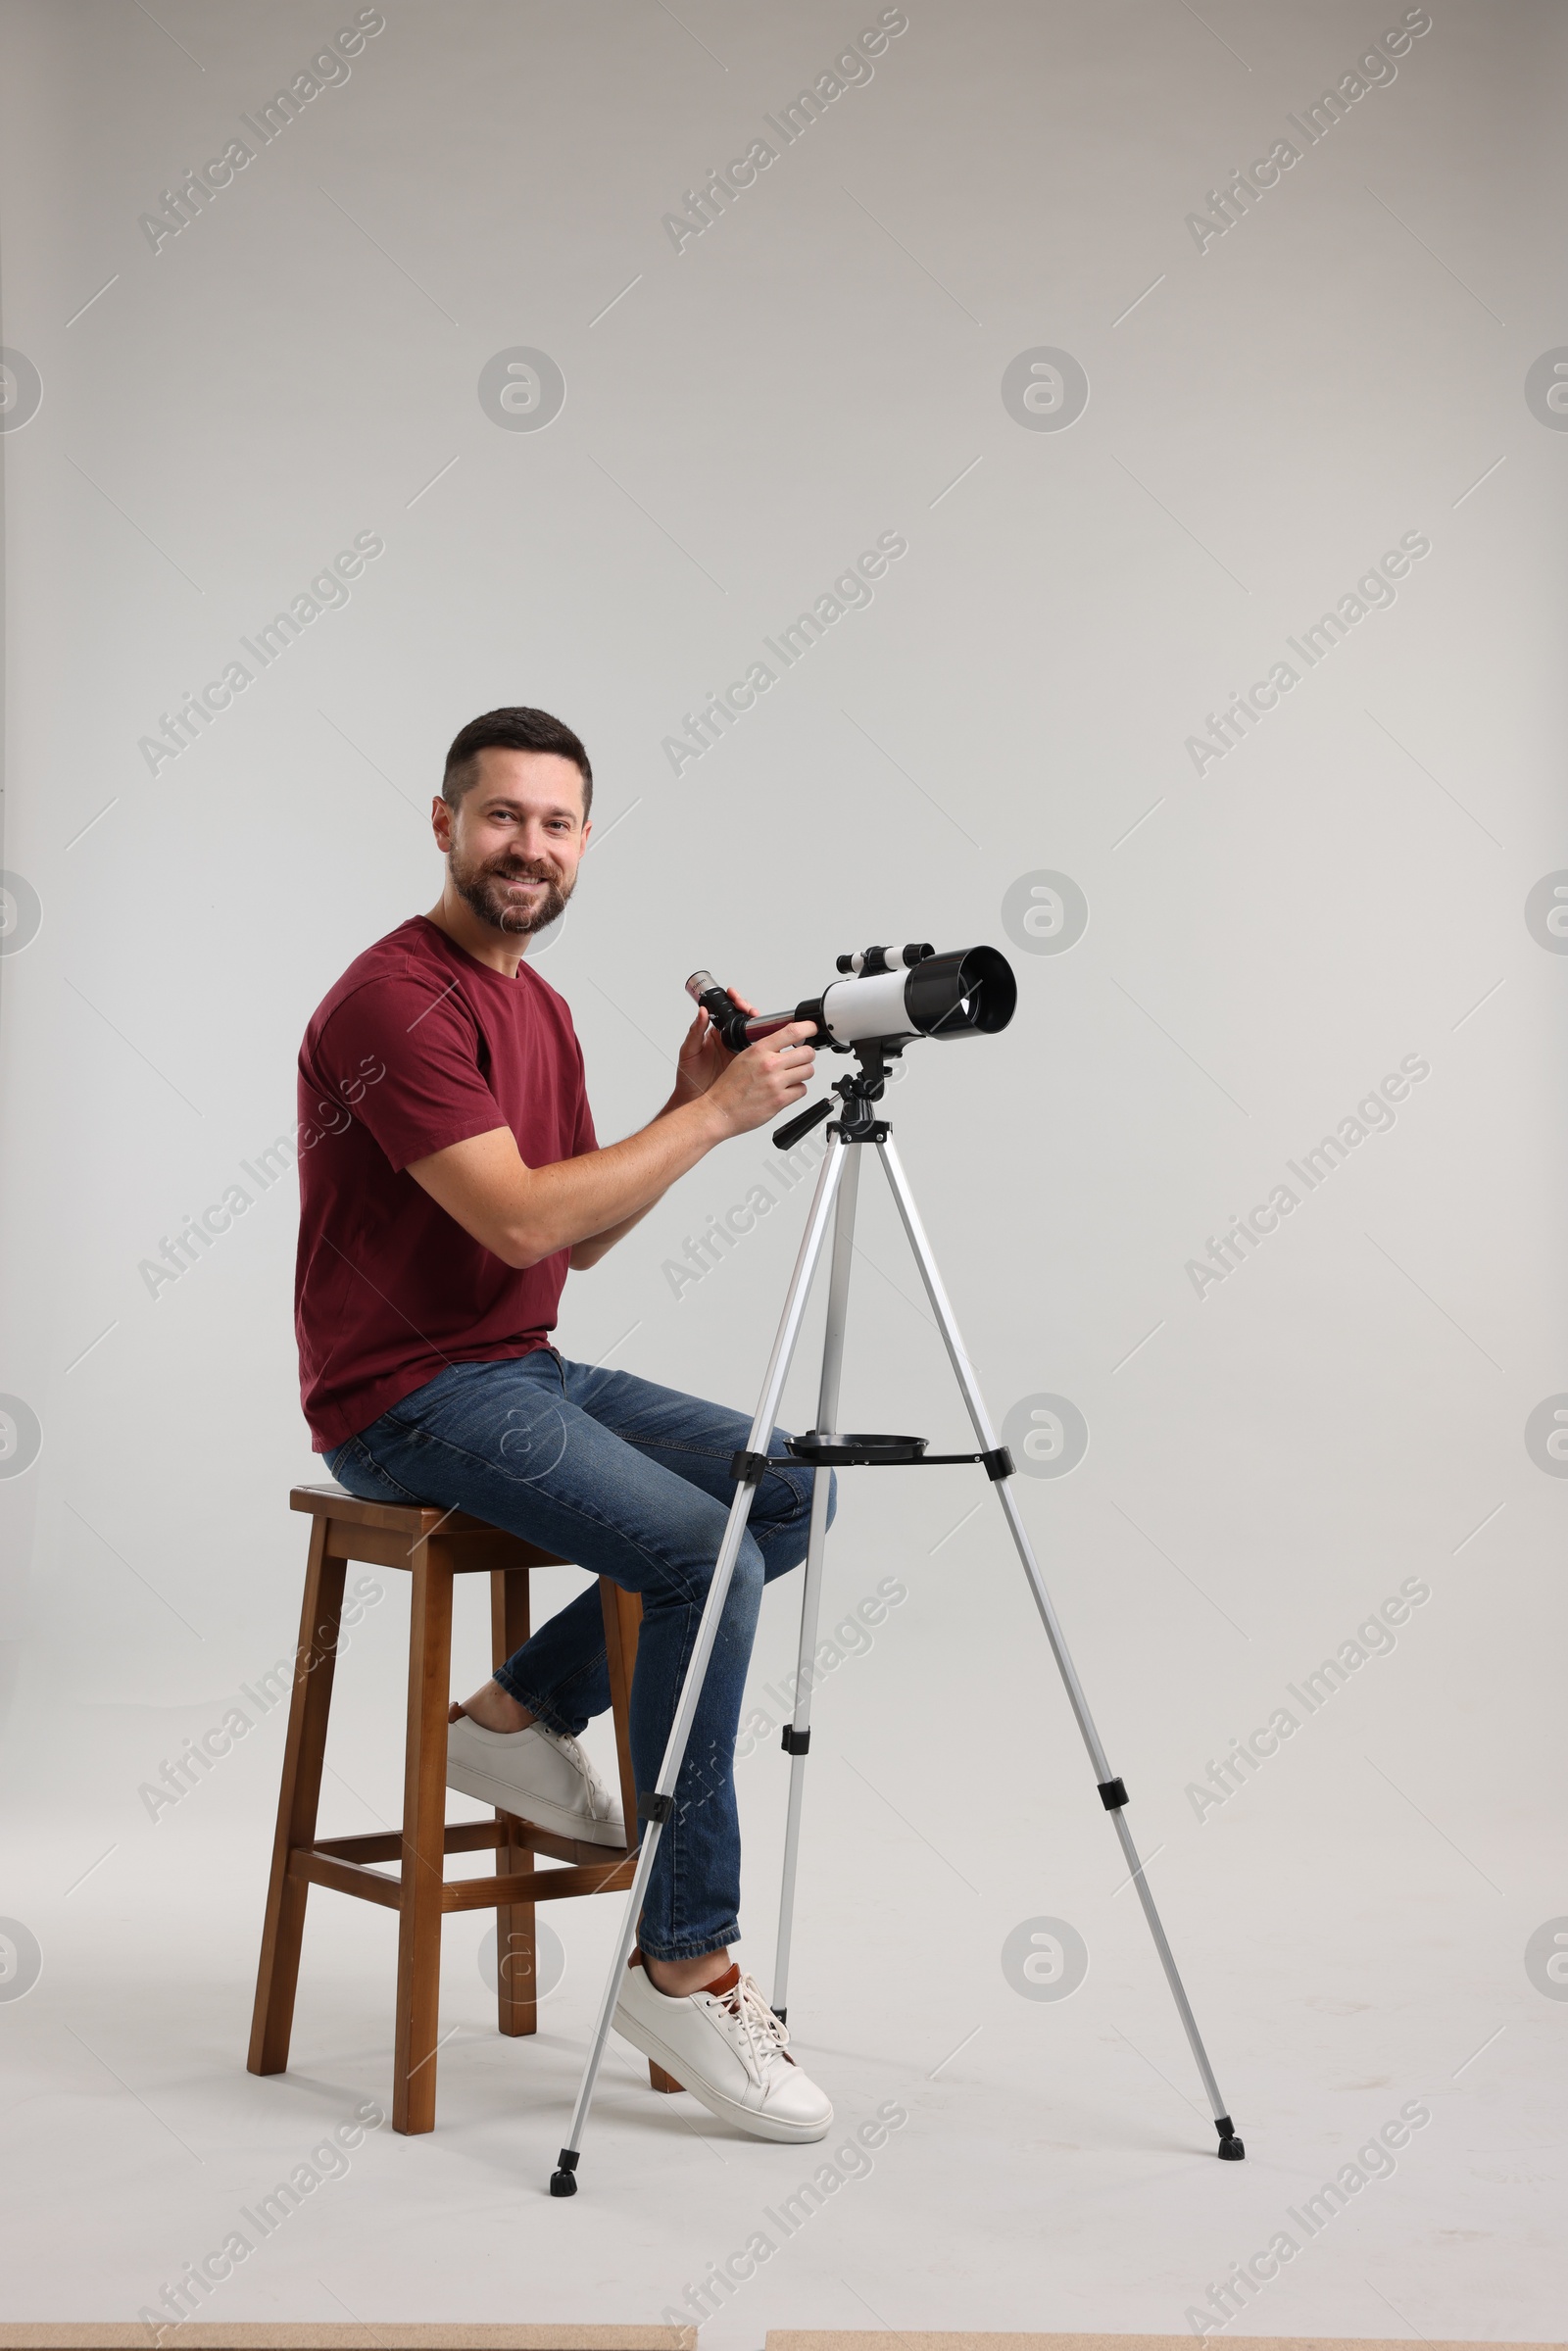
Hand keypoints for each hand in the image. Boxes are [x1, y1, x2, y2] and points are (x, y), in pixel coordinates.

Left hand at [671, 986, 758, 1105]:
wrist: (695, 1101)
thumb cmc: (689, 1078)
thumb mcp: (689, 1052)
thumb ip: (695, 1031)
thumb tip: (701, 1011)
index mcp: (716, 1035)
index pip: (729, 1013)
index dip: (735, 1003)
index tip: (737, 999)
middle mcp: (729, 1042)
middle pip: (746, 1021)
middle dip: (751, 1012)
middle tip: (751, 1011)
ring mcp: (740, 1054)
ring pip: (756, 1036)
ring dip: (761, 1028)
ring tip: (761, 1023)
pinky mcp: (748, 1066)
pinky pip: (760, 1054)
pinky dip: (767, 1048)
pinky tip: (768, 1044)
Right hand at [704, 1020, 818, 1138]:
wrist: (720, 1110)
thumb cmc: (730, 1086)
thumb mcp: (744, 1058)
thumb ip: (766, 1049)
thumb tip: (786, 1042)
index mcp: (759, 1050)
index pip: (792, 1031)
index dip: (808, 1028)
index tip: (812, 1028)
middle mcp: (769, 1064)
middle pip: (807, 1052)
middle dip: (807, 1055)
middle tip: (802, 1058)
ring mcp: (776, 1083)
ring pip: (808, 1071)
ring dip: (803, 1073)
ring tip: (792, 1076)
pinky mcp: (780, 1100)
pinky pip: (802, 1090)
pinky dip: (797, 1090)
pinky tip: (786, 1090)